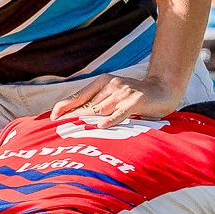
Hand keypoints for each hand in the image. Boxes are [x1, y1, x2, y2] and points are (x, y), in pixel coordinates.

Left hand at [48, 72, 183, 126]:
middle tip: (57, 127)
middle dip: (71, 116)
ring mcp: (123, 93)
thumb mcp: (114, 96)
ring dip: (86, 121)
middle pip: (87, 104)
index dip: (65, 105)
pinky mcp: (135, 101)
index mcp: (102, 82)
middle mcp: (110, 85)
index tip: (52, 116)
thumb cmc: (133, 97)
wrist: (162, 89)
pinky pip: (120, 113)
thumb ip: (98, 102)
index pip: (79, 96)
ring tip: (72, 131)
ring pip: (100, 109)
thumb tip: (76, 115)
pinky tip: (101, 126)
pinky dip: (111, 120)